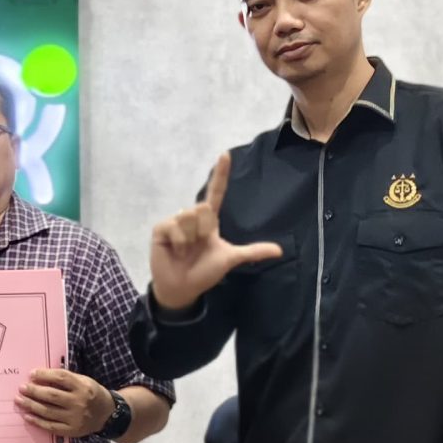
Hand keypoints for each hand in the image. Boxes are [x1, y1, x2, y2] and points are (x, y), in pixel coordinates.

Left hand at [15, 368, 115, 438]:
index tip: (31, 374)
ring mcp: (75, 418)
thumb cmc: (91, 394)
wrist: (107, 415)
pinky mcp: (71, 430)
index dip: (45, 374)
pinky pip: (51, 426)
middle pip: (52, 395)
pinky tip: (27, 416)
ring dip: (31, 405)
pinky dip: (37, 421)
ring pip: (48, 411)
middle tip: (21, 388)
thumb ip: (66, 379)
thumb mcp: (84, 381)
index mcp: (83, 386)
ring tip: (19, 400)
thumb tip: (41, 376)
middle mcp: (79, 402)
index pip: (61, 378)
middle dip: (34, 391)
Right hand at [149, 151, 282, 311]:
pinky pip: (175, 227)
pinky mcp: (161, 228)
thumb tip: (280, 250)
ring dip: (191, 239)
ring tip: (186, 251)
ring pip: (190, 216)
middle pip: (203, 209)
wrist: (182, 288)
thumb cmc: (205, 272)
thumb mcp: (230, 258)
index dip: (221, 174)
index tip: (225, 154)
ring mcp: (175, 221)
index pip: (216, 192)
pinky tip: (175, 251)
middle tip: (198, 247)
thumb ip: (253, 252)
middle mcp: (193, 217)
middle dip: (204, 231)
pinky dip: (179, 243)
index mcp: (209, 221)